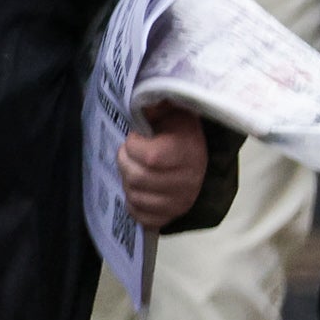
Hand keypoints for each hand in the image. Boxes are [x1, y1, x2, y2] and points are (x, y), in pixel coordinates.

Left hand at [118, 102, 208, 229]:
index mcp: (188, 151)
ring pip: (136, 197)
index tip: (135, 138)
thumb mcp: (169, 109)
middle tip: (129, 153)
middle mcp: (188, 181)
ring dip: (127, 181)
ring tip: (135, 168)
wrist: (195, 152)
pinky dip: (134, 203)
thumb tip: (141, 102)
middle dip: (125, 161)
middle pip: (137, 178)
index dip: (134, 146)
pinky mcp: (172, 216)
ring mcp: (181, 202)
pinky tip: (139, 188)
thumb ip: (154, 104)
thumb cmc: (176, 128)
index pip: (151, 157)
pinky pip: (142, 216)